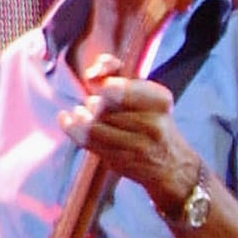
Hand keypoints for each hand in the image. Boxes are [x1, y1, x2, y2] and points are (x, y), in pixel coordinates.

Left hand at [59, 56, 198, 210]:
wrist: (171, 165)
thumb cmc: (152, 122)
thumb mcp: (145, 95)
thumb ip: (118, 75)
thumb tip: (93, 72)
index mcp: (159, 101)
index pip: (123, 89)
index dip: (104, 84)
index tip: (94, 78)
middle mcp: (152, 123)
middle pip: (104, 106)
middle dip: (93, 102)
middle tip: (94, 103)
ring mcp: (137, 145)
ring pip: (94, 124)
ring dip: (81, 115)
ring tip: (80, 112)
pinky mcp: (121, 160)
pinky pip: (88, 141)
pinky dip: (71, 127)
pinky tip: (66, 118)